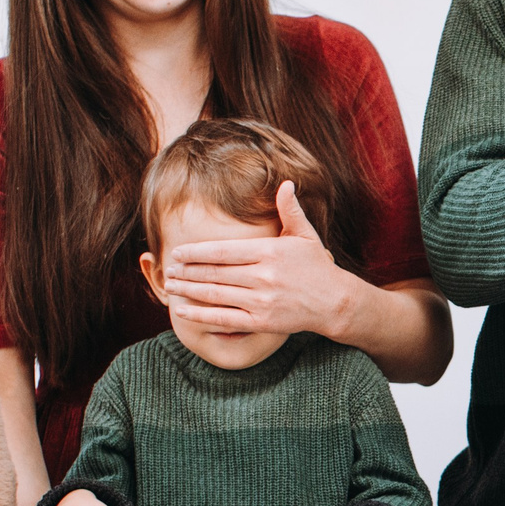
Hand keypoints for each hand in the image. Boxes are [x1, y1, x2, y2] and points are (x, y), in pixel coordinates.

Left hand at [161, 182, 358, 337]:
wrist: (335, 302)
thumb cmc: (317, 266)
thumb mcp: (306, 235)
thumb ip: (290, 210)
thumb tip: (286, 183)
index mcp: (269, 251)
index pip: (223, 250)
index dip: (196, 251)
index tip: (177, 252)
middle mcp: (263, 276)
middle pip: (214, 272)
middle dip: (187, 270)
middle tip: (168, 268)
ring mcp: (262, 300)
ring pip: (215, 294)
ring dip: (188, 290)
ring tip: (170, 285)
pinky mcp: (262, 322)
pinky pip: (224, 318)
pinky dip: (200, 315)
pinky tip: (182, 309)